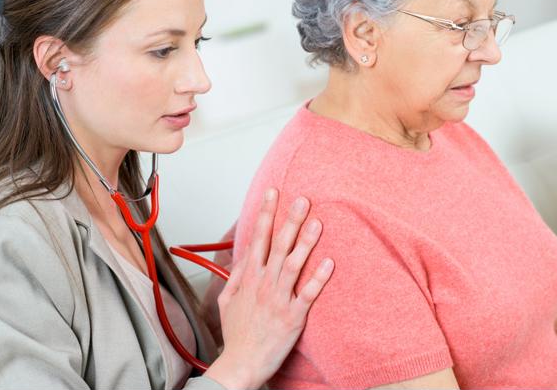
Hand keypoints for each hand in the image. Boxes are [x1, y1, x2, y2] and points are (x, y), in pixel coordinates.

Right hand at [204, 188, 333, 389]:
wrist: (241, 365)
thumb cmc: (237, 334)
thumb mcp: (227, 300)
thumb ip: (236, 275)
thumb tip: (244, 253)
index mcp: (249, 278)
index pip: (257, 238)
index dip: (265, 213)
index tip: (273, 192)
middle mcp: (263, 284)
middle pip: (277, 245)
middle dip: (289, 220)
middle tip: (302, 199)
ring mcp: (278, 300)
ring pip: (293, 265)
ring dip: (305, 243)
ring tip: (317, 222)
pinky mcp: (293, 317)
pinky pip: (308, 294)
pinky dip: (318, 278)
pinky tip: (329, 263)